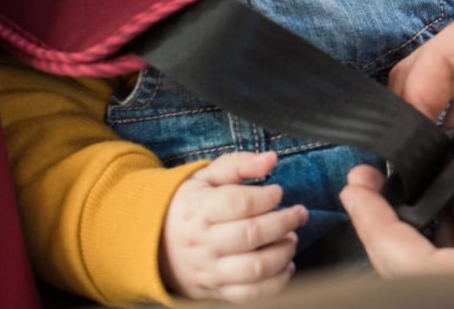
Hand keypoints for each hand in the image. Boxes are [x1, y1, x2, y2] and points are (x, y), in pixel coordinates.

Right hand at [160, 151, 308, 302]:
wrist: (155, 243)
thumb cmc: (190, 206)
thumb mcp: (206, 177)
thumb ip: (239, 165)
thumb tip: (270, 159)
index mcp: (198, 210)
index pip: (238, 203)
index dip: (266, 196)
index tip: (277, 191)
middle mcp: (202, 242)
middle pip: (252, 234)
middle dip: (285, 222)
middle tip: (298, 214)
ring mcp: (209, 270)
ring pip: (255, 268)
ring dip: (284, 252)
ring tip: (291, 238)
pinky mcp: (217, 290)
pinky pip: (251, 294)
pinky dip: (277, 282)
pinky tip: (286, 264)